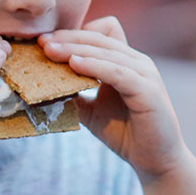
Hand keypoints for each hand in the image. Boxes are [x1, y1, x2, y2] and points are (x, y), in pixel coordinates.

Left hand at [40, 17, 192, 182]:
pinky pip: (118, 72)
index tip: (45, 40)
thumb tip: (40, 86)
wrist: (154, 161)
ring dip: (75, 49)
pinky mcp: (148, 90)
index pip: (99, 33)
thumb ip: (73, 95)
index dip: (73, 33)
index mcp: (126, 62)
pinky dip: (94, 66)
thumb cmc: (125, 133)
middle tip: (41, 42)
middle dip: (68, 38)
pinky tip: (74, 64)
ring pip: (106, 52)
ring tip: (50, 51)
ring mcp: (145, 74)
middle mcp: (138, 62)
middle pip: (99, 38)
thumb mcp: (91, 111)